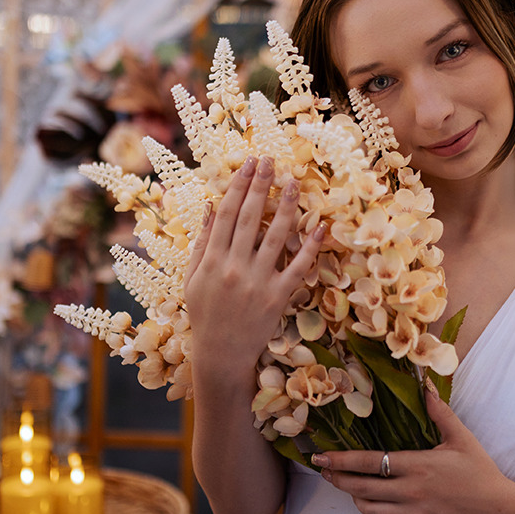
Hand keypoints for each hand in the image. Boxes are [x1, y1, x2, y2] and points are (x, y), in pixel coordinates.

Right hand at [184, 155, 324, 375]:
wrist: (221, 353)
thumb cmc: (205, 313)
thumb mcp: (193, 278)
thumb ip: (203, 242)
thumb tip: (212, 206)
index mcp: (212, 260)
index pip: (227, 213)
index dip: (238, 185)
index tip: (248, 164)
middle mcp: (235, 267)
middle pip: (250, 217)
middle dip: (260, 185)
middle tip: (270, 160)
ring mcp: (258, 281)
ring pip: (276, 236)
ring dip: (286, 206)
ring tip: (293, 182)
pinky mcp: (278, 297)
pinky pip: (298, 267)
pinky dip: (310, 247)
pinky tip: (320, 226)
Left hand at [313, 388, 511, 513]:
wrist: (499, 513)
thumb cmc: (481, 473)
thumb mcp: (461, 438)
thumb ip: (439, 412)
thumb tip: (426, 386)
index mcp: (418, 466)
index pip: (370, 462)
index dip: (342, 460)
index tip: (322, 458)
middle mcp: (411, 492)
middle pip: (362, 488)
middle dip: (339, 479)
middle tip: (325, 472)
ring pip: (370, 511)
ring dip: (356, 499)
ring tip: (351, 488)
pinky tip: (371, 509)